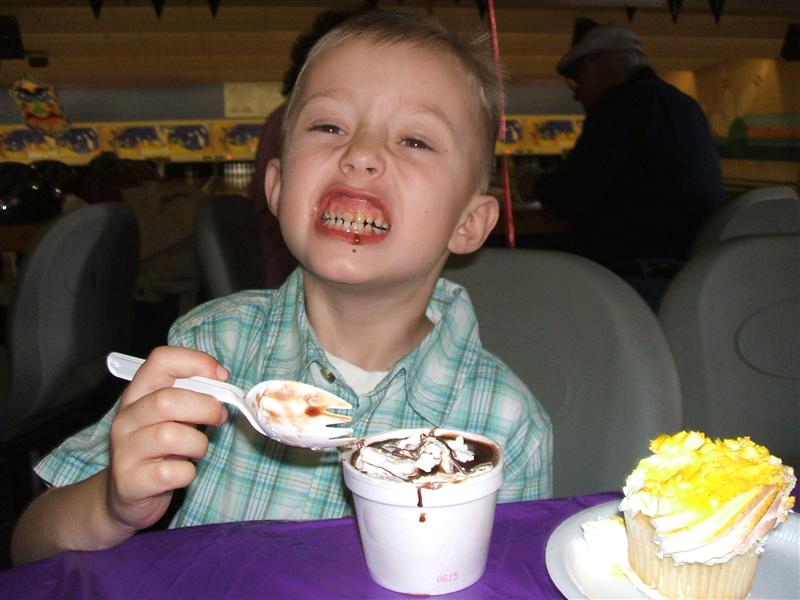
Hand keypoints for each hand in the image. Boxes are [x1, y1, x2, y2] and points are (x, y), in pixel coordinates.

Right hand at [106, 345, 228, 532]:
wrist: (123, 497)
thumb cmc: (157, 450)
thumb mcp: (169, 417)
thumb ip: (190, 397)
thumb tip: (223, 384)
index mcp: (137, 394)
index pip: (161, 360)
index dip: (196, 362)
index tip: (221, 376)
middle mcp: (126, 419)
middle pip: (167, 400)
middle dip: (205, 407)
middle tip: (219, 417)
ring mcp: (125, 451)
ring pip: (170, 436)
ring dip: (198, 443)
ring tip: (197, 450)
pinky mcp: (131, 483)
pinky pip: (172, 472)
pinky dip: (188, 473)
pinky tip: (183, 473)